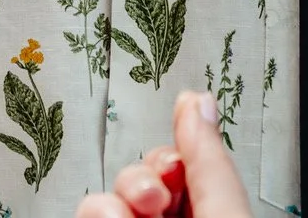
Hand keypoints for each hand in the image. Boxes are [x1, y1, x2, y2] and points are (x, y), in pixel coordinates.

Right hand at [74, 92, 252, 217]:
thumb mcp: (223, 214)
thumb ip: (210, 163)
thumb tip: (198, 101)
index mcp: (210, 211)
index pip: (182, 165)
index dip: (174, 158)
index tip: (175, 167)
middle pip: (139, 172)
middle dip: (141, 178)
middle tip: (154, 199)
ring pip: (107, 193)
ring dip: (115, 197)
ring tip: (127, 216)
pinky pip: (85, 210)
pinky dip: (96, 211)